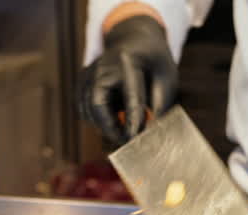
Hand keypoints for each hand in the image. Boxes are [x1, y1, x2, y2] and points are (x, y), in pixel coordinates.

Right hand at [79, 15, 178, 146]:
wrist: (134, 40)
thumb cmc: (153, 62)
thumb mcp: (166, 78)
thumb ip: (159, 104)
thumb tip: (150, 132)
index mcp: (128, 60)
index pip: (131, 95)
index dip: (133, 120)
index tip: (135, 139)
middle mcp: (102, 65)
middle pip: (97, 104)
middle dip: (110, 127)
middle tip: (126, 141)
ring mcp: (88, 72)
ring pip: (88, 110)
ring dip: (104, 125)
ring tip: (123, 128)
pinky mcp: (81, 81)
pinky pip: (83, 109)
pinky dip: (96, 119)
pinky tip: (113, 116)